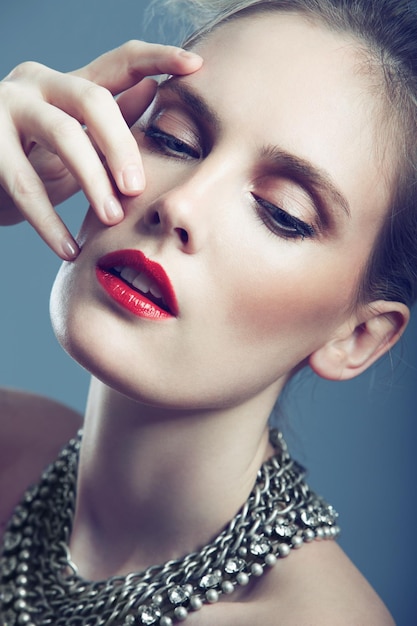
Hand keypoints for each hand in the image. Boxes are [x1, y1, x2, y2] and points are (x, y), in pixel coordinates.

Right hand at [0, 41, 201, 258]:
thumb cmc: (37, 165)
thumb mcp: (81, 147)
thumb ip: (113, 124)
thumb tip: (152, 91)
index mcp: (70, 84)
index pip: (120, 61)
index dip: (159, 58)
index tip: (196, 66)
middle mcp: (38, 83)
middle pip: (93, 98)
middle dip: (122, 146)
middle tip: (137, 189)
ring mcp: (8, 106)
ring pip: (62, 134)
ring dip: (92, 180)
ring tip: (110, 219)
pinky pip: (22, 182)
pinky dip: (48, 221)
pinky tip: (69, 249)